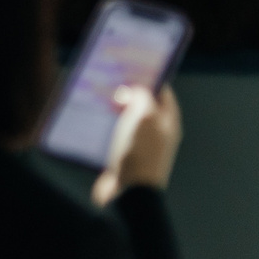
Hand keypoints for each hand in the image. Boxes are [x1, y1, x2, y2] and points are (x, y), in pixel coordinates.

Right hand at [93, 85, 181, 205]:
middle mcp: (157, 133)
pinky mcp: (122, 156)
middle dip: (127, 92)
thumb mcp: (145, 117)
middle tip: (109, 80)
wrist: (129, 192)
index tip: (131, 65)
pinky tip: (91, 120)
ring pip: (125, 119)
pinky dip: (103, 126)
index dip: (149, 77)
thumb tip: (131, 91)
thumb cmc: (141, 152)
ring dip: (112, 109)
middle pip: (143, 105)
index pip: (163, 92)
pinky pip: (113, 135)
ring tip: (96, 97)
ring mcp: (139, 145)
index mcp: (168, 123)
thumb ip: (141, 97)